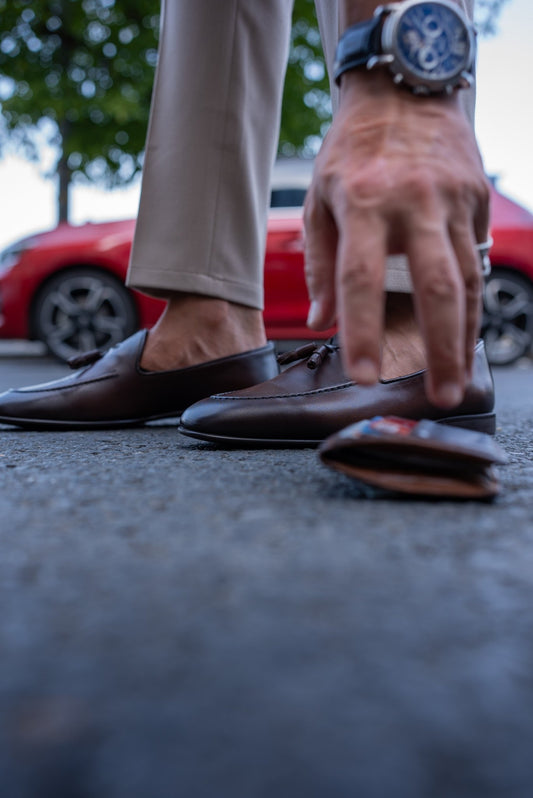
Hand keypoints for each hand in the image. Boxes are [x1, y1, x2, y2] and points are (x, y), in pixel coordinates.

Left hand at [303, 70, 489, 407]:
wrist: (404, 90)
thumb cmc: (352, 149)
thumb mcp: (319, 198)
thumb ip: (319, 262)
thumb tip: (322, 320)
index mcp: (363, 202)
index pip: (361, 279)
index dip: (362, 332)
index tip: (364, 376)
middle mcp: (414, 202)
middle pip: (437, 288)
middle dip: (442, 349)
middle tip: (439, 395)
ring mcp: (453, 200)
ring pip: (468, 281)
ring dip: (465, 337)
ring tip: (457, 379)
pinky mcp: (477, 200)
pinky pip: (475, 260)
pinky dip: (471, 303)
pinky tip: (464, 335)